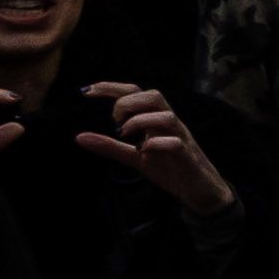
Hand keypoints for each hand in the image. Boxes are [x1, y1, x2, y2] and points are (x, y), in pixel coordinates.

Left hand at [78, 82, 231, 218]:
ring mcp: (180, 139)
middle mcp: (170, 124)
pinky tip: (142, 151)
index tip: (86, 92)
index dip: (111, 88)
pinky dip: (154, 143)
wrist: (200, 191)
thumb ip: (110, 146)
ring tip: (124, 134)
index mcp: (156, 120)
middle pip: (153, 96)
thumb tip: (79, 137)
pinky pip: (174, 143)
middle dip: (126, 103)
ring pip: (166, 116)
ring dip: (139, 121)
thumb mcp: (134, 157)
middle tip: (113, 122)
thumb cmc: (169, 169)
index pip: (136, 93)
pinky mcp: (187, 156)